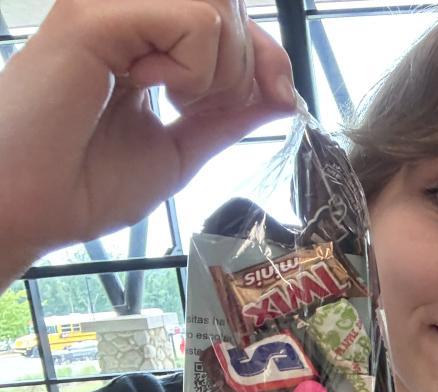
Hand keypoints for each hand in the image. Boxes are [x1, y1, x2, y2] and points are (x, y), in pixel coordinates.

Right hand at [0, 0, 294, 271]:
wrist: (34, 207)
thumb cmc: (85, 184)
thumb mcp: (181, 150)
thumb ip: (229, 118)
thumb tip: (284, 95)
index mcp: (145, 40)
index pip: (228, 17)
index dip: (267, 53)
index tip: (279, 97)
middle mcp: (126, 14)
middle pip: (228, 4)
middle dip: (247, 63)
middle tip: (200, 107)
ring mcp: (109, 9)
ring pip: (216, 7)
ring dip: (220, 68)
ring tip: (172, 99)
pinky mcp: (95, 17)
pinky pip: (192, 19)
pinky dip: (194, 67)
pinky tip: (151, 89)